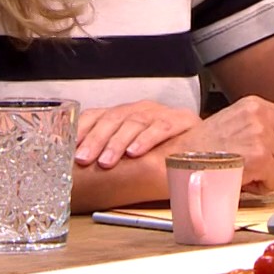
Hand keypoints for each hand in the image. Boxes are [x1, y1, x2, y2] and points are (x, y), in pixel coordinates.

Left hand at [75, 101, 202, 168]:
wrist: (205, 143)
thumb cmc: (161, 151)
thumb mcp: (131, 150)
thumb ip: (108, 152)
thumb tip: (75, 164)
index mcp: (123, 114)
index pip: (96, 115)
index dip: (81, 130)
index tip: (68, 148)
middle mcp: (139, 109)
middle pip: (112, 119)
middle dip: (95, 139)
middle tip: (83, 158)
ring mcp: (160, 113)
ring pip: (134, 122)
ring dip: (118, 142)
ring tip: (106, 161)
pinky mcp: (181, 120)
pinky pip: (161, 127)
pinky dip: (147, 139)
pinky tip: (135, 152)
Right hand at [174, 96, 273, 193]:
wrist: (178, 158)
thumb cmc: (204, 148)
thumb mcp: (237, 125)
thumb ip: (265, 130)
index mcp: (256, 104)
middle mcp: (261, 115)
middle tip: (258, 169)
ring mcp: (262, 134)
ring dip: (270, 176)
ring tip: (245, 172)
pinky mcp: (260, 156)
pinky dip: (263, 186)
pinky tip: (244, 179)